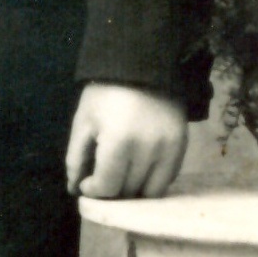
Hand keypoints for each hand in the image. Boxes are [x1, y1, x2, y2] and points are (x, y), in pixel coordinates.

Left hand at [65, 83, 187, 198]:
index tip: (87, 182)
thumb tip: (74, 189)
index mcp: (119, 142)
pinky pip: (168, 178)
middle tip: (102, 177)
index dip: (94, 190)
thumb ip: (76, 158)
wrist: (143, 66)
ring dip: (134, 189)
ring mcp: (169, 149)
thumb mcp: (83, 122)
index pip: (108, 186)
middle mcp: (148, 150)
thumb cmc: (105, 93)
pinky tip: (140, 168)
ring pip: (152, 191)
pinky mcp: (183, 145)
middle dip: (112, 189)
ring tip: (122, 175)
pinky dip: (153, 180)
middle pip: (129, 191)